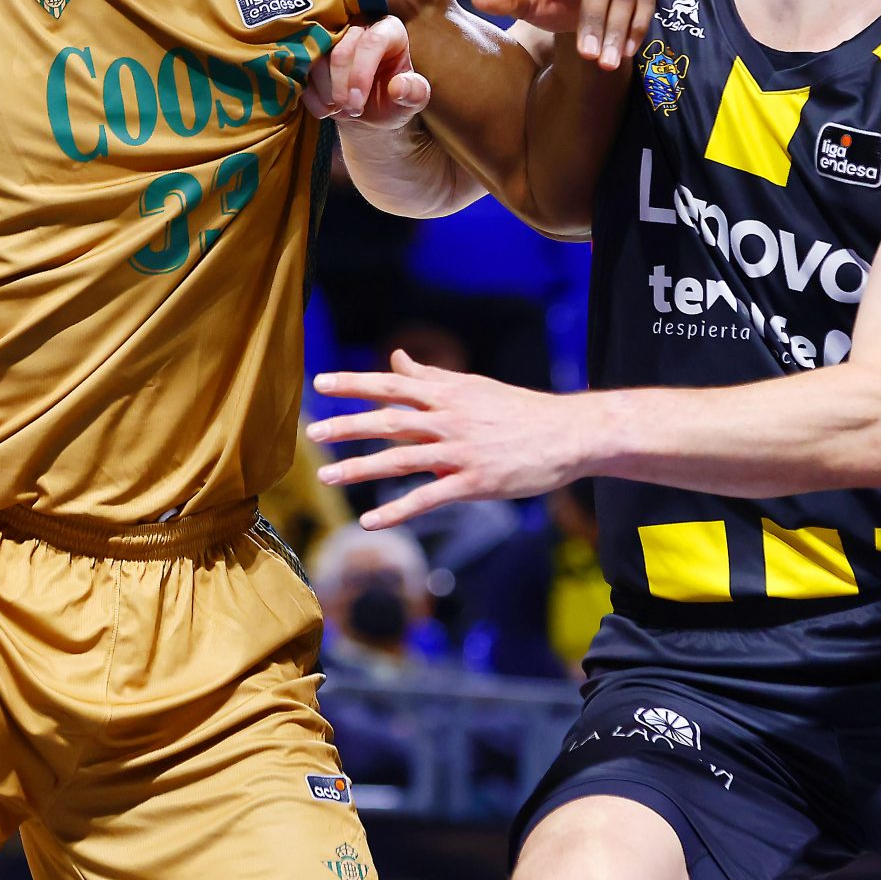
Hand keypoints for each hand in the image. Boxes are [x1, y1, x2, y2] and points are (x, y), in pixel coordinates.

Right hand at [303, 15, 430, 126]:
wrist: (368, 110)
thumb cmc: (393, 101)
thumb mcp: (411, 102)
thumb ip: (414, 93)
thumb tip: (399, 87)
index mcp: (389, 31)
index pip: (372, 42)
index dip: (361, 73)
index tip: (357, 103)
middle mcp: (359, 26)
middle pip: (341, 51)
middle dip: (342, 88)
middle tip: (351, 111)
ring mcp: (332, 36)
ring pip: (317, 59)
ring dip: (327, 92)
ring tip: (340, 111)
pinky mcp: (311, 51)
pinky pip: (301, 70)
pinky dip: (312, 96)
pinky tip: (326, 110)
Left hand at [307, 350, 585, 528]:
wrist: (567, 434)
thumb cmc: (519, 410)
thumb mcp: (473, 387)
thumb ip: (431, 377)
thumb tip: (398, 358)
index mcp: (448, 394)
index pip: (392, 384)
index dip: (355, 383)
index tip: (320, 383)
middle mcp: (449, 419)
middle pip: (389, 420)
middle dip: (347, 425)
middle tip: (314, 431)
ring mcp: (460, 452)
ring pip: (400, 460)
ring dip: (360, 468)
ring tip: (326, 476)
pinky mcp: (473, 482)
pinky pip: (427, 498)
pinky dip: (396, 510)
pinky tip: (369, 521)